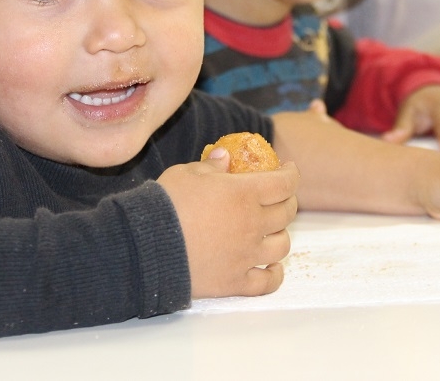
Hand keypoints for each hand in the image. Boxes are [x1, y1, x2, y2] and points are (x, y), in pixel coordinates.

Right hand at [157, 154, 298, 298]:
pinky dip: (274, 274)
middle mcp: (253, 224)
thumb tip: (225, 157)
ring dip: (280, 235)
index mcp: (244, 194)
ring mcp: (247, 255)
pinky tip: (272, 267)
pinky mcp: (235, 281)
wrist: (147, 246)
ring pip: (282, 246)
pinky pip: (267, 282)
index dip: (291, 174)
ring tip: (271, 230)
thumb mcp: (187, 173)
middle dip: (288, 200)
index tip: (288, 169)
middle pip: (287, 212)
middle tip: (279, 196)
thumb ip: (211, 166)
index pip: (284, 183)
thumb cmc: (166, 204)